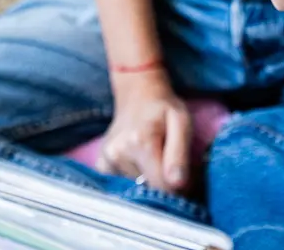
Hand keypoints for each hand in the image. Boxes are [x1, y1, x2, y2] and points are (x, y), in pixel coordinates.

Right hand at [96, 73, 191, 192]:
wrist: (138, 94)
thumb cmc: (163, 108)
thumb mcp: (181, 121)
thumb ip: (179, 154)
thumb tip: (177, 185)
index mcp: (140, 142)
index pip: (161, 186)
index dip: (176, 187)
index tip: (182, 176)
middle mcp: (118, 153)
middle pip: (147, 189)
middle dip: (161, 184)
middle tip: (167, 163)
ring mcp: (106, 159)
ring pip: (135, 189)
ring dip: (147, 181)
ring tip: (152, 157)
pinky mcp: (101, 164)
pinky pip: (121, 186)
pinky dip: (132, 180)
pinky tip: (137, 162)